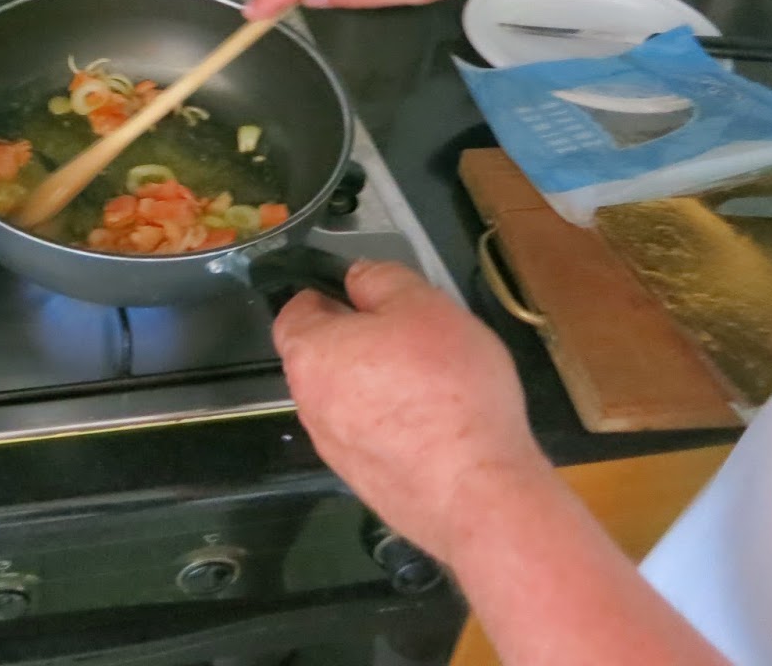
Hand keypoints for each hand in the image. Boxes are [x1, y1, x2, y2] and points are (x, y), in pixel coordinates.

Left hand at [273, 260, 548, 563]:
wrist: (476, 492)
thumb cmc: (447, 389)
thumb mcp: (423, 304)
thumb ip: (383, 280)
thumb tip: (358, 278)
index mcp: (310, 355)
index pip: (295, 313)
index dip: (326, 297)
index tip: (361, 296)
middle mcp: (309, 405)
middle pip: (323, 358)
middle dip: (359, 342)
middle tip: (410, 335)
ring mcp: (336, 451)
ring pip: (349, 401)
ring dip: (379, 387)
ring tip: (432, 382)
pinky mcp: (367, 484)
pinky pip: (374, 440)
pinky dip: (397, 427)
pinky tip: (440, 425)